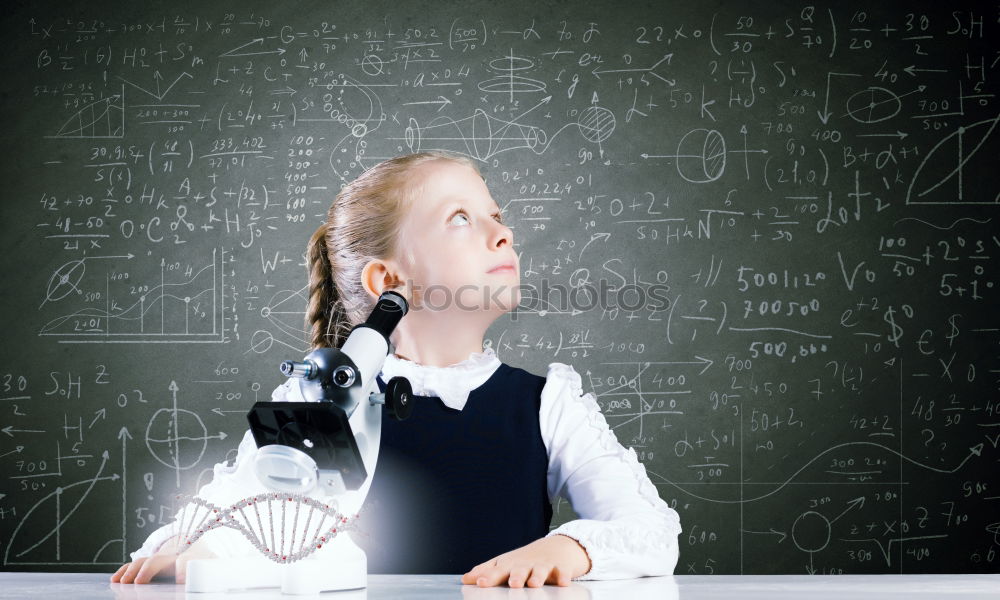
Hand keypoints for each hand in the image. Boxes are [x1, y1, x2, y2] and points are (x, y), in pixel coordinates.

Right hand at [110, 535, 214, 583]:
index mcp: (191, 557)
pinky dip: (125, 570)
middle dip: (148, 569)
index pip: (187, 562)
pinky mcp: (151, 561)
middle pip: (158, 560)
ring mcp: (160, 557)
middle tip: (139, 582)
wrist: (199, 543)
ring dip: (131, 571)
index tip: (179, 578)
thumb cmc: (206, 559)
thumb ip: (215, 571)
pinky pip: (136, 564)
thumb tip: (225, 582)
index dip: (183, 569)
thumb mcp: (214, 564)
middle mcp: (173, 556)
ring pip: (144, 561)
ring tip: (121, 583)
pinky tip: (115, 579)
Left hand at [461, 534, 591, 587]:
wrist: (555, 547)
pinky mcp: (560, 568)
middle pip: (519, 569)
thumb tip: (465, 578)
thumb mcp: (505, 563)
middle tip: (512, 583)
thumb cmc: (525, 559)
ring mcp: (543, 565)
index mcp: (510, 564)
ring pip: (540, 570)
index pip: (497, 570)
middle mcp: (526, 564)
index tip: (480, 583)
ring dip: (537, 576)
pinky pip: (563, 572)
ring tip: (534, 583)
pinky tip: (564, 583)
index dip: (489, 576)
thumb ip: (487, 571)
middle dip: (515, 576)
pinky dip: (564, 577)